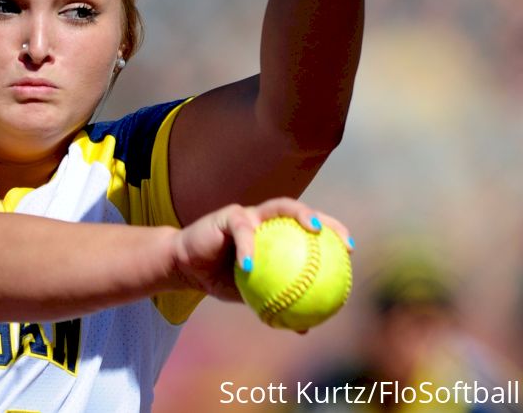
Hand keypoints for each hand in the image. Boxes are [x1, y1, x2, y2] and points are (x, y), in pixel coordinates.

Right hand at [169, 197, 351, 301]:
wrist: (186, 267)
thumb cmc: (222, 279)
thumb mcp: (253, 296)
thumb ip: (277, 304)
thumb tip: (305, 329)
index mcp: (275, 235)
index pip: (309, 229)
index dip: (333, 234)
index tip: (350, 251)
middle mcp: (266, 219)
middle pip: (301, 211)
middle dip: (324, 218)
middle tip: (338, 238)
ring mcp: (248, 214)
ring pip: (279, 207)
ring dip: (298, 214)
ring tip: (311, 228)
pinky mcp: (227, 216)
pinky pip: (242, 230)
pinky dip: (248, 248)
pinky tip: (250, 266)